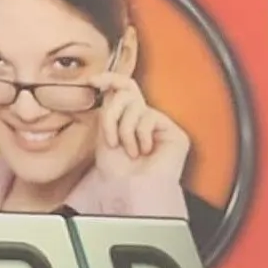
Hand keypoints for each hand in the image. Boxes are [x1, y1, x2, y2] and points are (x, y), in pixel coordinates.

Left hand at [90, 75, 190, 200]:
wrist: (129, 189)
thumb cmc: (116, 169)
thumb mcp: (105, 131)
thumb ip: (109, 106)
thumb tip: (106, 83)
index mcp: (128, 116)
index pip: (122, 86)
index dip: (109, 78)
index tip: (93, 80)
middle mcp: (145, 117)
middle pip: (126, 90)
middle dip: (112, 114)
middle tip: (111, 139)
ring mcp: (160, 124)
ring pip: (134, 104)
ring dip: (124, 130)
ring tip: (129, 151)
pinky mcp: (174, 132)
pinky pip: (149, 117)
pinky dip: (140, 136)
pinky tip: (144, 151)